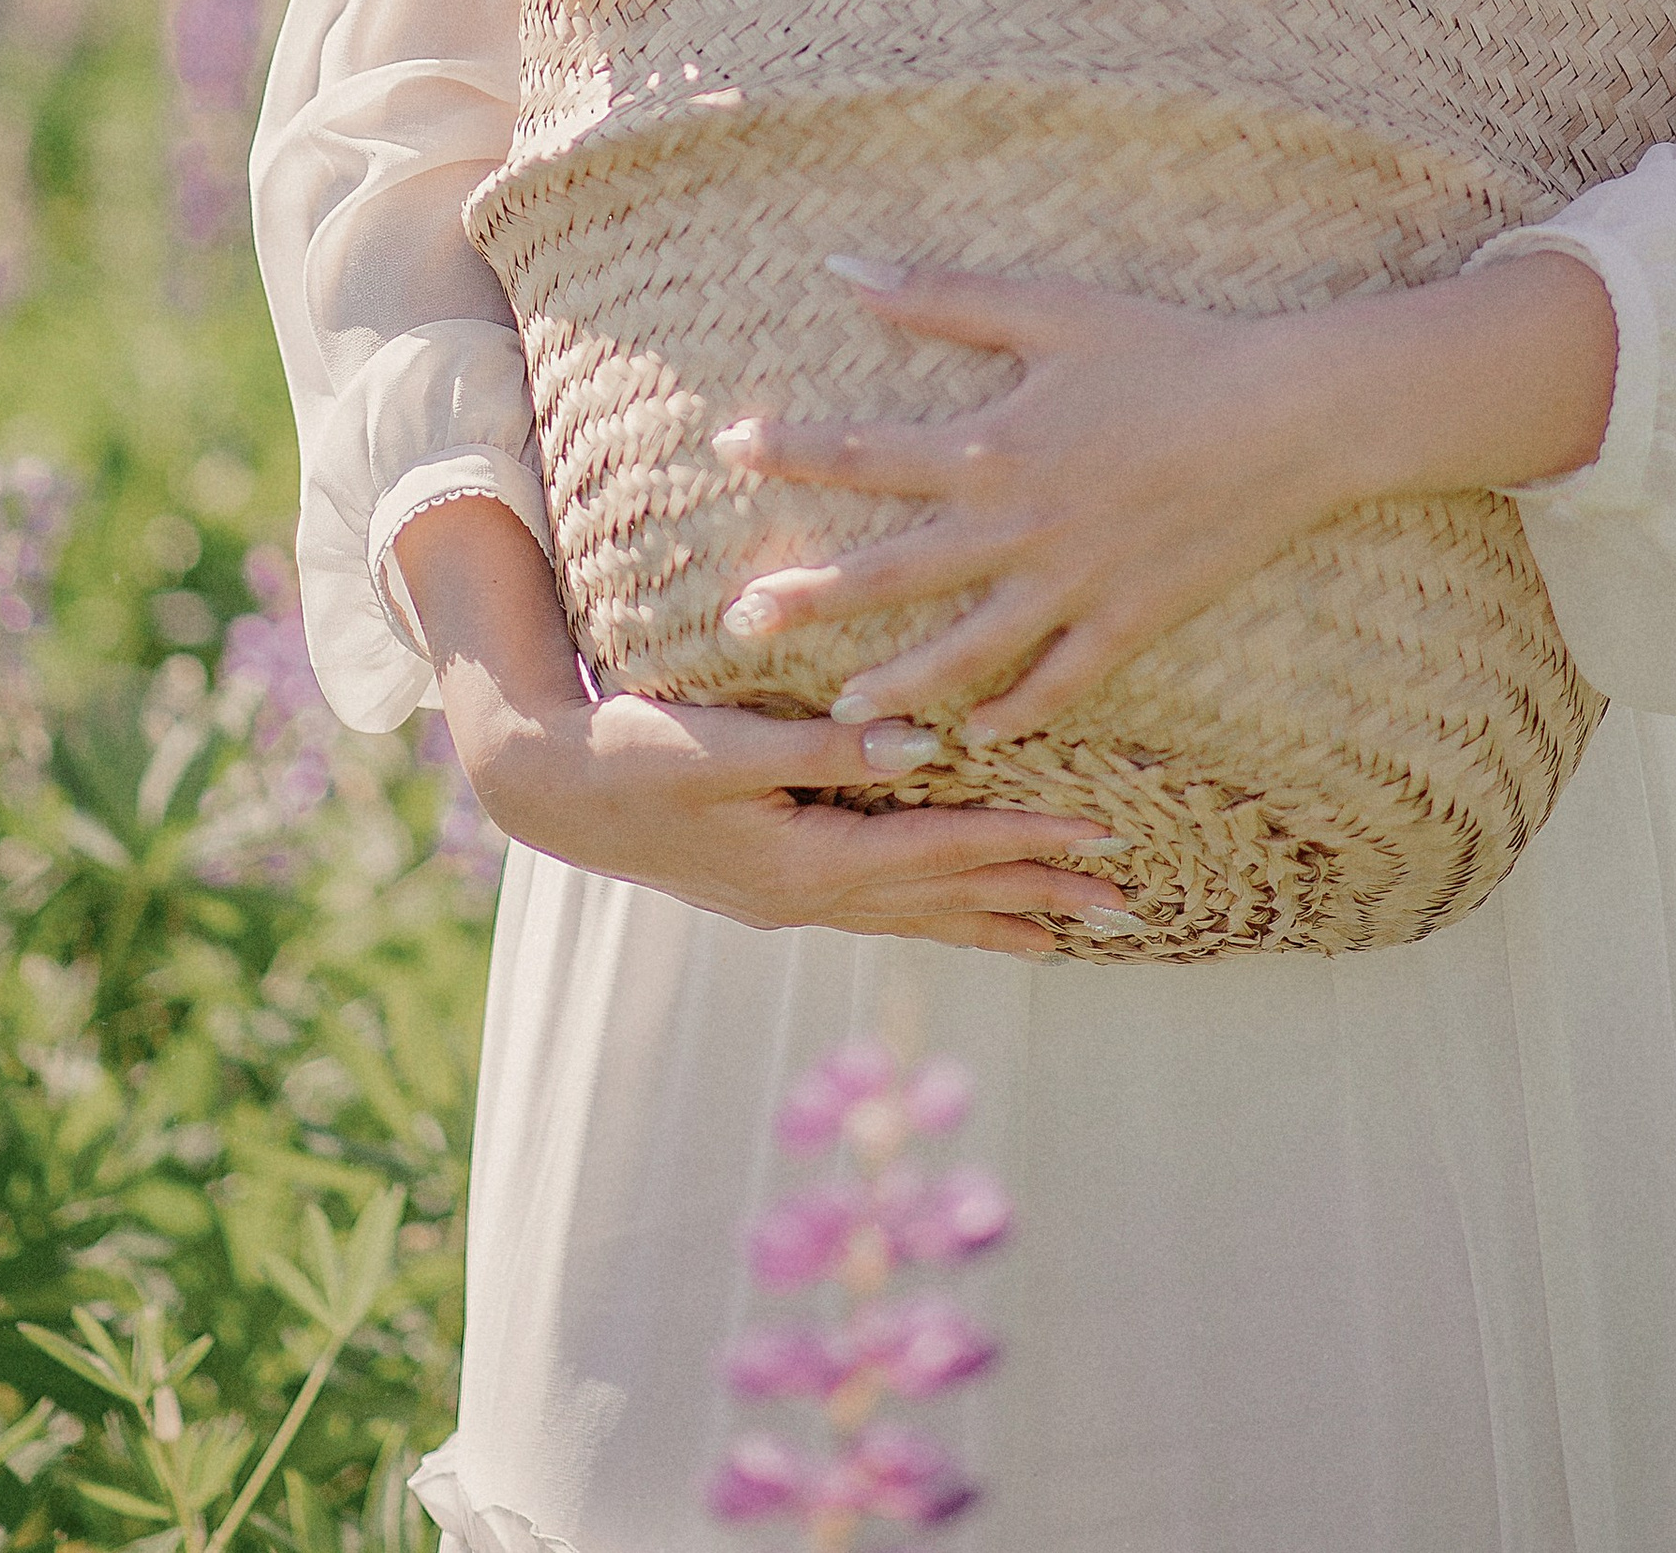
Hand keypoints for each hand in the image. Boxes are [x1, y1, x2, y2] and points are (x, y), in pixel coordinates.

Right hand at [394, 493, 1132, 956]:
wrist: (549, 787)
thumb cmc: (630, 750)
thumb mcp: (720, 745)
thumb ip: (820, 746)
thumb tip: (920, 745)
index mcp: (801, 864)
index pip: (938, 853)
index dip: (1022, 841)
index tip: (1101, 836)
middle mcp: (808, 895)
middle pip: (945, 898)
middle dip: (1037, 898)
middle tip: (1125, 906)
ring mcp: (793, 898)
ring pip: (919, 912)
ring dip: (998, 915)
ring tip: (1070, 930)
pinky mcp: (779, 882)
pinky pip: (885, 903)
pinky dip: (940, 907)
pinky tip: (967, 910)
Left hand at [713, 242, 1618, 746]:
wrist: (1289, 416)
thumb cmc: (1169, 348)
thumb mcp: (1051, 307)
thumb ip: (942, 294)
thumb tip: (842, 265)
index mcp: (992, 445)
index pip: (864, 452)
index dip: (793, 448)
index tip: (729, 444)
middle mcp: (1018, 527)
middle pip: (892, 573)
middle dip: (810, 599)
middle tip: (739, 622)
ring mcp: (1072, 586)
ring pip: (965, 652)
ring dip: (899, 683)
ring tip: (844, 709)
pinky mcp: (1129, 624)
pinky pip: (1058, 685)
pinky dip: (1015, 716)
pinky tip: (978, 734)